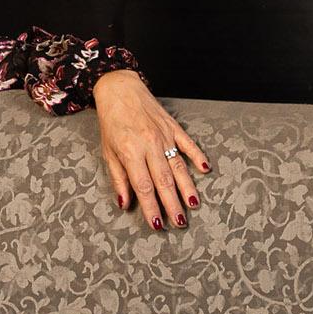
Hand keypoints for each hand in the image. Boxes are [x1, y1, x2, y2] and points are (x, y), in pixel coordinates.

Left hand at [92, 69, 209, 229]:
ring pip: (178, 166)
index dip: (151, 207)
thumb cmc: (111, 122)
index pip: (144, 187)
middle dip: (172, 204)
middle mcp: (149, 145)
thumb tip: (125, 204)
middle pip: (164, 180)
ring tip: (193, 205)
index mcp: (131, 152)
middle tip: (180, 223)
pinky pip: (188, 144)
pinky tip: (205, 169)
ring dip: (187, 187)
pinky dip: (197, 156)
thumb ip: (118, 178)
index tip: (157, 224)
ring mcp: (164, 135)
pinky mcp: (173, 127)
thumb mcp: (108, 151)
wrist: (119, 89)